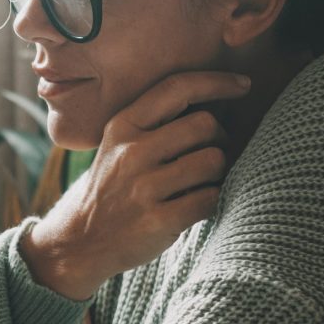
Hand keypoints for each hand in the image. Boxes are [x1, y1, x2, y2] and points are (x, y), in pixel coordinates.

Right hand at [22, 71, 250, 299]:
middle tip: (212, 155)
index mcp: (123, 126)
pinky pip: (210, 198)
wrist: (81, 241)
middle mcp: (131, 152)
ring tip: (202, 182)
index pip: (177, 88)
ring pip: (213, 161)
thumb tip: (216, 102)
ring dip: (218, 173)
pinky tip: (196, 205)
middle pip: (205, 125)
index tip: (243, 84)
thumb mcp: (118, 145)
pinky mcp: (158, 219)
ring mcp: (143, 187)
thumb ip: (155, 123)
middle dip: (220, 139)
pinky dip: (212, 201)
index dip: (217, 82)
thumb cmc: (113, 188)